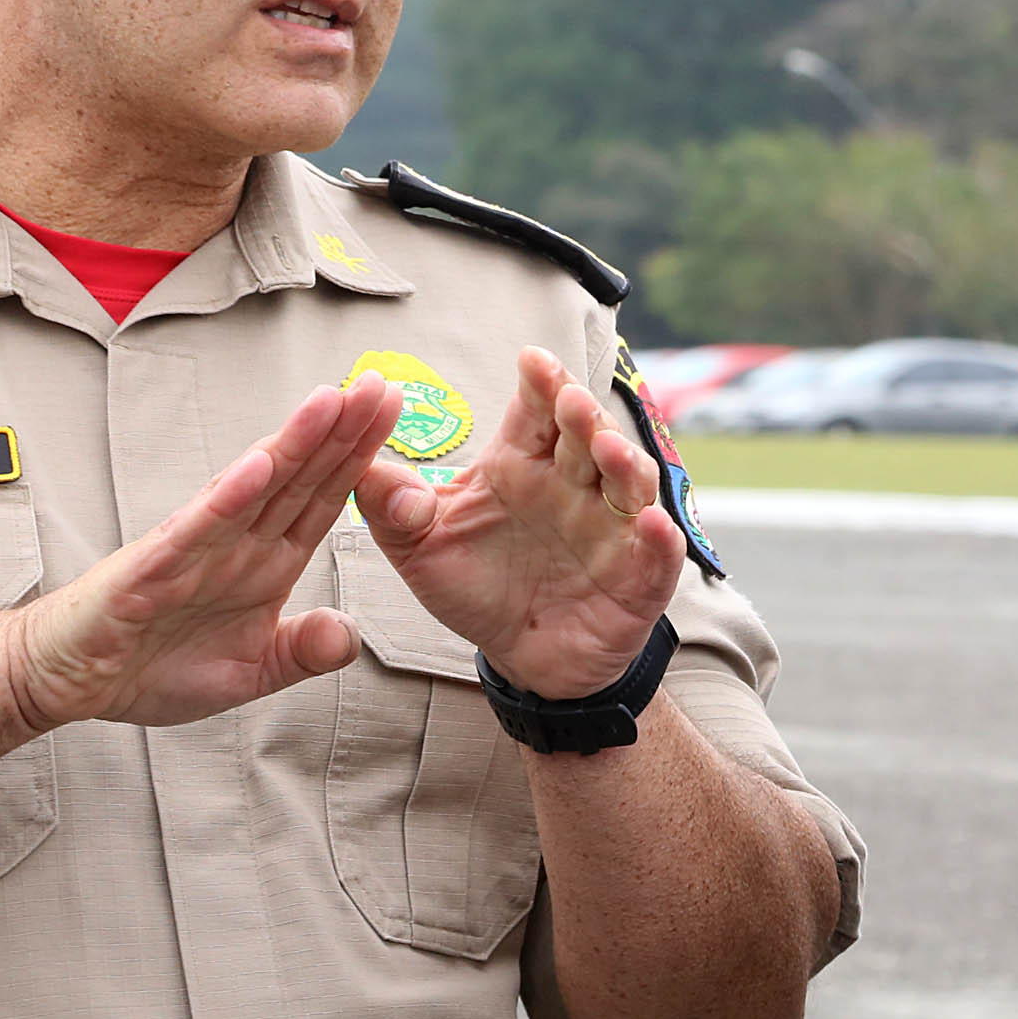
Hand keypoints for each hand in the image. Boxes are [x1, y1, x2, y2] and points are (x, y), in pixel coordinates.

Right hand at [1, 376, 404, 731]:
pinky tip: (258, 465)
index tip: (394, 415)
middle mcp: (235, 544)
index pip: (321, 500)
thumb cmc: (147, 664)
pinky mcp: (153, 567)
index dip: (359, 458)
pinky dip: (228, 497)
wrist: (67, 680)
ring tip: (329, 401)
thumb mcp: (249, 673)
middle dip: (341, 432)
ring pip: (253, 487)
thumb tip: (350, 635)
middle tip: (381, 384)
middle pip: (298, 478)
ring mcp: (194, 549)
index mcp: (264, 564)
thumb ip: (300, 652)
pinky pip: (196, 527)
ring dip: (292, 444)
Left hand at [358, 346, 685, 697]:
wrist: (521, 657)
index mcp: (523, 464)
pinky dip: (657, 538)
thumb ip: (391, 507)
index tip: (531, 361)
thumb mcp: (421, 548)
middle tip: (568, 400)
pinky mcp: (640, 575)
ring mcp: (612, 527)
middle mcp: (574, 484)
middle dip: (582, 415)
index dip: (540, 384)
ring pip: (629, 481)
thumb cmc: (476, 586)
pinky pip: (657, 551)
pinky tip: (649, 526)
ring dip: (623, 461)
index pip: (537, 411)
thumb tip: (359, 467)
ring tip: (608, 449)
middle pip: (587, 436)